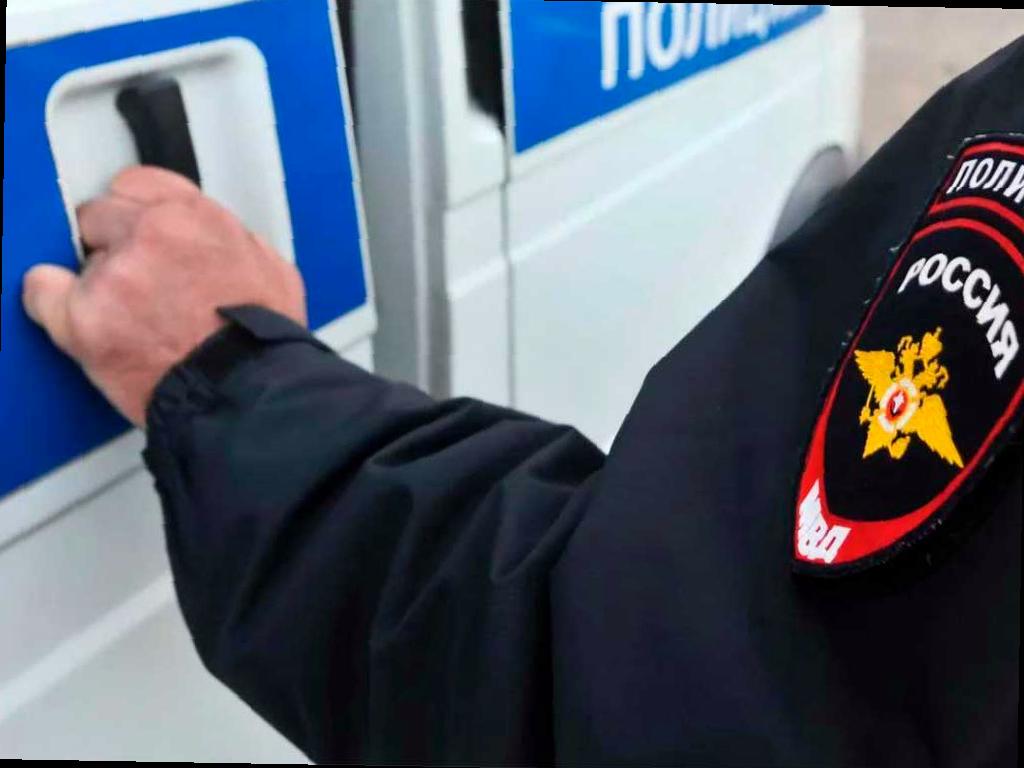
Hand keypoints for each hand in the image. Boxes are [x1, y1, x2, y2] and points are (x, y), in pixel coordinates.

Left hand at [22, 166, 306, 427]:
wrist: (248, 395)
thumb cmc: (265, 342)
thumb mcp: (272, 269)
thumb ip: (233, 240)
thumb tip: (216, 238)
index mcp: (197, 218)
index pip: (138, 184)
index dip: (137, 213)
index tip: (138, 232)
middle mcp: (152, 235)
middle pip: (99, 215)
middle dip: (113, 243)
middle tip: (137, 282)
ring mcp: (115, 275)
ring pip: (79, 259)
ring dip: (99, 283)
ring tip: (131, 321)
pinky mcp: (85, 318)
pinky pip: (43, 293)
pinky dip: (53, 304)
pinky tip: (80, 322)